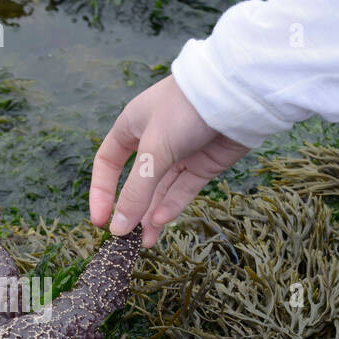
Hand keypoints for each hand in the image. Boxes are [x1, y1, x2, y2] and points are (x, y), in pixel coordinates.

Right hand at [90, 75, 250, 246]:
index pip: (107, 164)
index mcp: (131, 126)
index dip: (102, 192)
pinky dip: (172, 206)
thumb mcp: (153, 150)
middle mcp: (153, 140)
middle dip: (131, 210)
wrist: (237, 96)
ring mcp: (180, 154)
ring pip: (160, 191)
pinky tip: (162, 222)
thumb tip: (118, 228)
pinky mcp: (203, 164)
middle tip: (127, 240)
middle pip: (136, 183)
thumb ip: (136, 191)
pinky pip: (182, 190)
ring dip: (152, 216)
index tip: (100, 221)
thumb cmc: (184, 110)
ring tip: (146, 242)